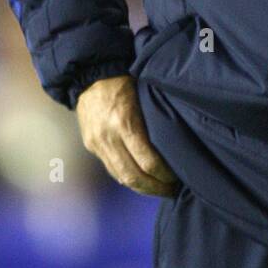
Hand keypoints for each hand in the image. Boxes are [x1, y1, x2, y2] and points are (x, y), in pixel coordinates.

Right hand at [77, 74, 179, 196]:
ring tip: (159, 189)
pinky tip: (142, 180)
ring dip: (141, 188)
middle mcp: (108, 137)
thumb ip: (153, 124)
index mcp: (124, 122)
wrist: (91, 76)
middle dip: (154, 188)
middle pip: (133, 176)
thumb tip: (175, 150)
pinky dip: (127, 178)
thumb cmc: (126, 84)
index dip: (164, 175)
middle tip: (171, 191)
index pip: (148, 161)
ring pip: (120, 177)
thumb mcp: (144, 98)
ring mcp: (97, 143)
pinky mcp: (91, 146)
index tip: (177, 178)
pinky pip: (112, 169)